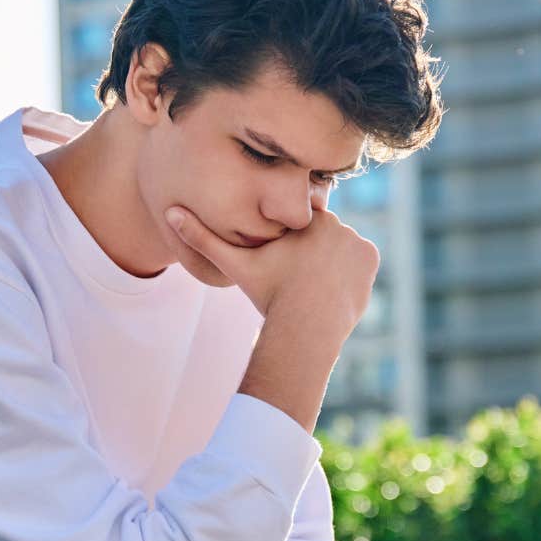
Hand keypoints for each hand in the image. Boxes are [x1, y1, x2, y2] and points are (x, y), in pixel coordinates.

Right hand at [163, 203, 377, 324]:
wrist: (305, 328)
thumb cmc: (267, 295)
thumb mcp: (233, 265)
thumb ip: (202, 238)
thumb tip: (169, 212)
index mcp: (305, 217)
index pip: (300, 221)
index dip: (292, 243)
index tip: (286, 263)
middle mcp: (336, 222)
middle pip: (322, 234)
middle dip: (312, 252)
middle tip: (299, 278)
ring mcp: (357, 239)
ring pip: (340, 246)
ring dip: (331, 259)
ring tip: (315, 283)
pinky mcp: (371, 257)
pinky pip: (359, 259)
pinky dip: (349, 270)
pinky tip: (333, 285)